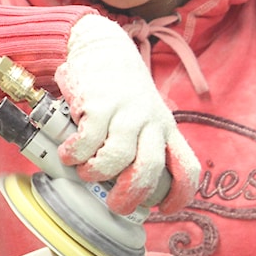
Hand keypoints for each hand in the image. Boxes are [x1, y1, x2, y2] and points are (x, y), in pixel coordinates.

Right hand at [56, 13, 198, 212]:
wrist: (101, 46)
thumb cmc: (119, 89)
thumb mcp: (142, 113)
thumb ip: (140, 143)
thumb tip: (120, 186)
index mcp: (165, 128)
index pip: (186, 167)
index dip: (180, 194)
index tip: (163, 209)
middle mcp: (150, 121)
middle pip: (149, 170)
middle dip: (130, 195)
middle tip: (114, 205)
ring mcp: (126, 113)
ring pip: (117, 159)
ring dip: (96, 173)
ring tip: (84, 171)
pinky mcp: (100, 105)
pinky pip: (88, 142)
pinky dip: (75, 155)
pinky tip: (69, 152)